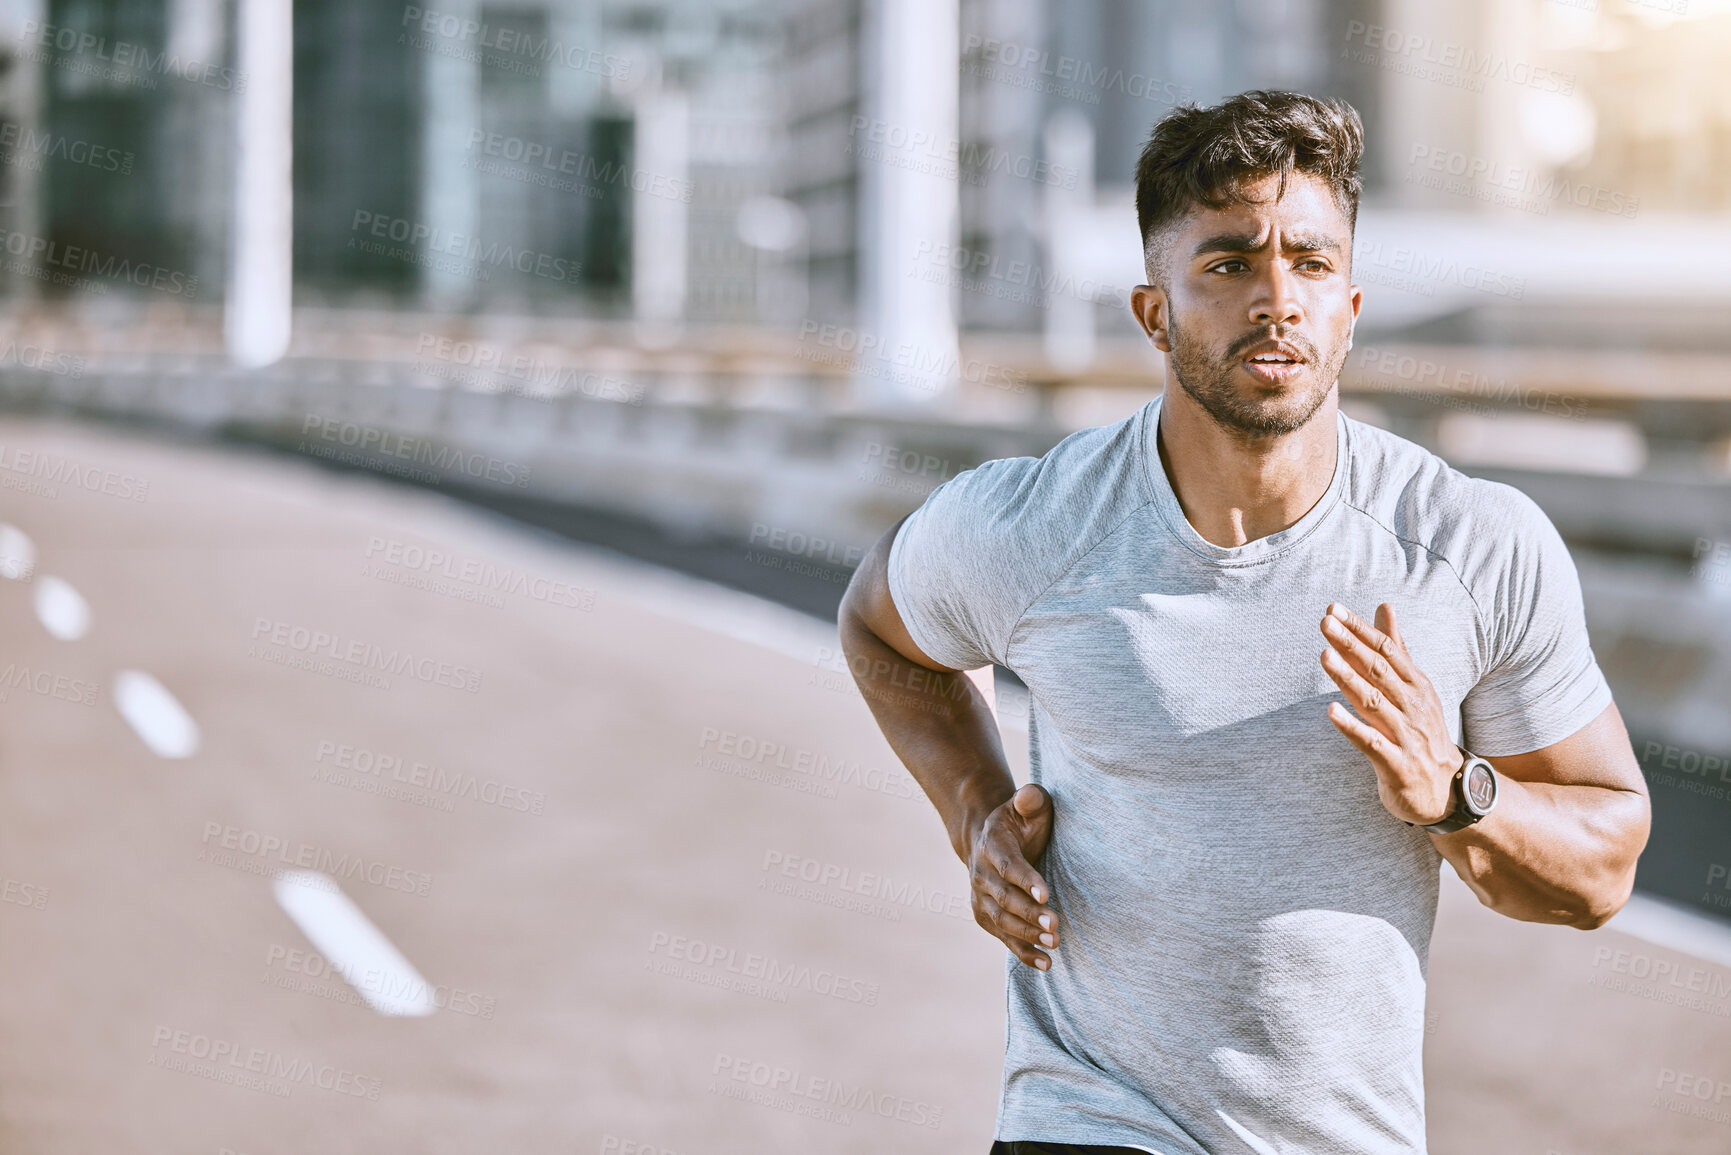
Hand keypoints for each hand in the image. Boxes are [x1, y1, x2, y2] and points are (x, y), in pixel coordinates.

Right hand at [967, 783, 1058, 969]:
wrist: (988, 838)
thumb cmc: (1019, 821)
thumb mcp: (1028, 804)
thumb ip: (1031, 799)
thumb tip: (1028, 798)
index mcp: (991, 844)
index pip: (1008, 864)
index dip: (1026, 879)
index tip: (1046, 894)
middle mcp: (980, 872)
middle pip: (1004, 897)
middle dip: (1029, 914)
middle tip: (1056, 925)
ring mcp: (980, 896)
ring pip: (1002, 920)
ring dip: (1027, 935)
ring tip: (1055, 943)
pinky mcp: (985, 916)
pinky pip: (1004, 936)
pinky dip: (1023, 952)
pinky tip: (1046, 964)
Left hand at [1319, 602, 1462, 826]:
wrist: (1449, 791)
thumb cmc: (1422, 732)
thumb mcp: (1414, 688)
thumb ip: (1397, 649)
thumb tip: (1384, 606)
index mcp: (1417, 685)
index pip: (1386, 650)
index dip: (1360, 629)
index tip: (1333, 610)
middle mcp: (1414, 707)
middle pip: (1379, 671)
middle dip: (1351, 645)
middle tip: (1326, 623)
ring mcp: (1407, 736)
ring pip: (1374, 702)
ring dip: (1348, 679)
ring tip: (1324, 657)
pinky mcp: (1398, 765)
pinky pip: (1372, 744)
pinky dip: (1352, 727)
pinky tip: (1331, 712)